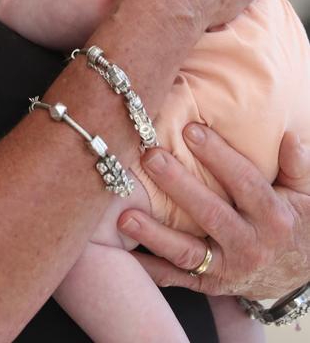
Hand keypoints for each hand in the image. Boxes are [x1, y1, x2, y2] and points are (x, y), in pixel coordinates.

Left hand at [118, 124, 309, 298]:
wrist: (297, 275)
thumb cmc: (293, 222)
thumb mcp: (304, 196)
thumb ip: (297, 166)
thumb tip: (288, 137)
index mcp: (273, 218)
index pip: (244, 182)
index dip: (218, 156)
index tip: (191, 129)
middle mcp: (250, 245)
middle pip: (211, 213)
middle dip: (179, 185)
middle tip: (151, 157)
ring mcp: (228, 269)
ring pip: (188, 251)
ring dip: (155, 233)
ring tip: (125, 214)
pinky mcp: (210, 284)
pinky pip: (176, 278)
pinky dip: (149, 268)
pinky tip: (123, 252)